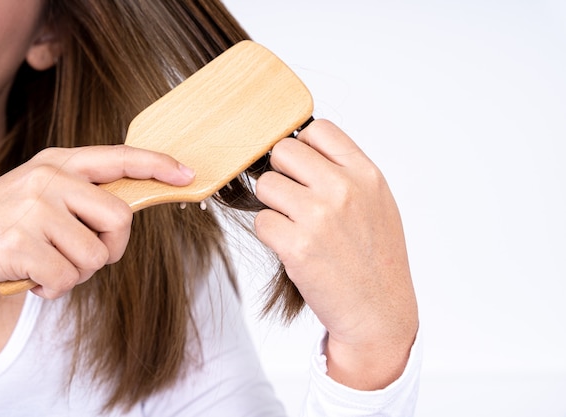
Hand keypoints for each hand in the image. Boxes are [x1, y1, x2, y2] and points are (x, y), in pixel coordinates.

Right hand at [0, 145, 193, 304]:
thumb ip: (81, 198)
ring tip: (44, 265)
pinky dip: (53, 290)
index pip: (119, 157)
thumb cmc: (1, 230)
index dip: (157, 164)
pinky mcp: (21, 242)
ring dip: (76, 273)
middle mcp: (48, 177)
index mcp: (57, 162)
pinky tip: (29, 278)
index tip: (186, 174)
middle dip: (111, 248)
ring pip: (96, 256)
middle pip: (120, 218)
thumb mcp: (41, 197)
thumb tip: (128, 213)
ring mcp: (34, 207)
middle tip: (81, 257)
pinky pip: (67, 279)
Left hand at [254, 119, 417, 389]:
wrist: (379, 311)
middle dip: (281, 173)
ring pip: (265, 185)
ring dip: (272, 205)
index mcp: (366, 174)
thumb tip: (304, 146)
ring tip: (294, 225)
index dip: (302, 146)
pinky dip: (270, 234)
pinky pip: (260, 222)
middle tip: (291, 197)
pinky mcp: (296, 247)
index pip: (317, 129)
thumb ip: (346, 171)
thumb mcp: (377, 203)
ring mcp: (318, 217)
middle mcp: (343, 189)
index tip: (302, 167)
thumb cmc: (377, 258)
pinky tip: (291, 246)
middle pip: (282, 151)